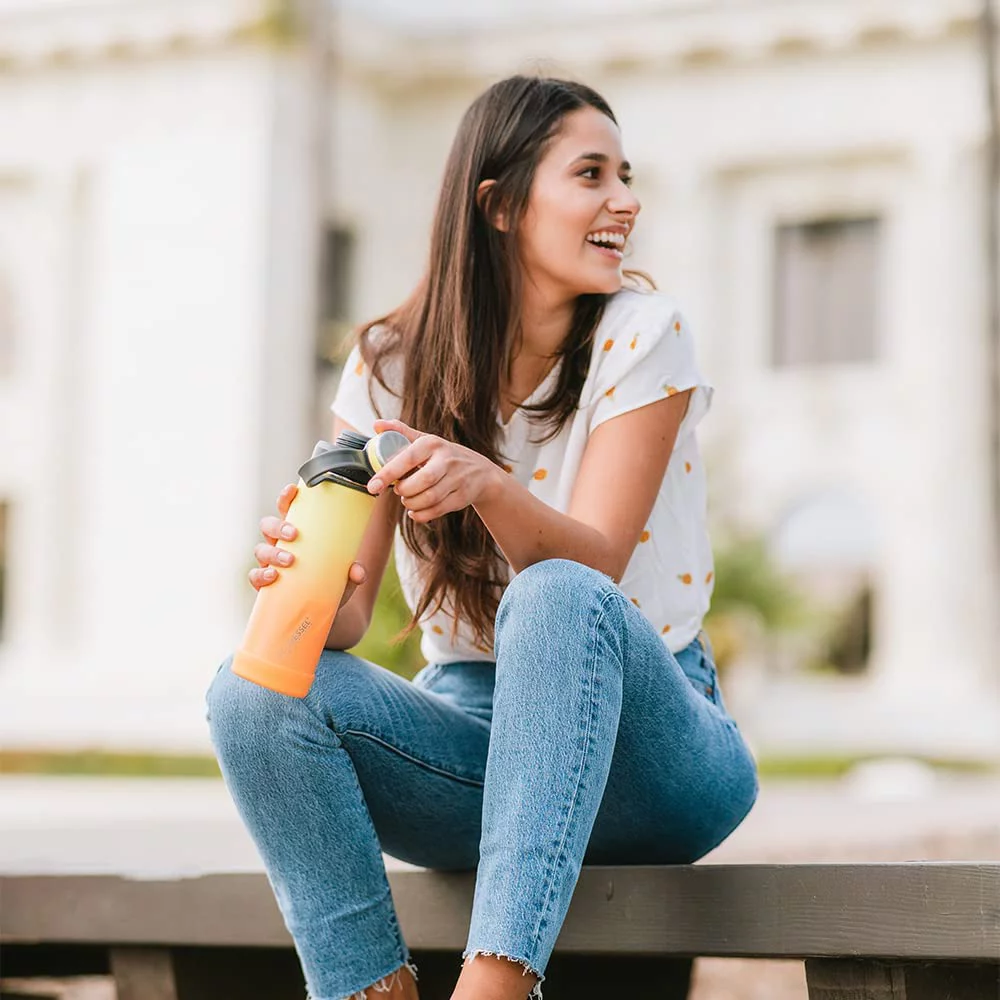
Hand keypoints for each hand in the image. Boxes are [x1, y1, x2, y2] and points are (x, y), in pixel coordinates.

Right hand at [251, 483, 366, 606]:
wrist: (321, 614)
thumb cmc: (330, 585)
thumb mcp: (346, 579)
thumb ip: (353, 574)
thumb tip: (357, 571)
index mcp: (298, 535)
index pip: (288, 510)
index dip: (286, 498)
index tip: (292, 490)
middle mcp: (280, 545)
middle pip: (268, 526)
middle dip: (278, 526)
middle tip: (294, 534)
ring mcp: (270, 564)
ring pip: (260, 549)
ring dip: (272, 552)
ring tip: (289, 560)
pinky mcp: (264, 584)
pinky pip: (254, 576)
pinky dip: (261, 575)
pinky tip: (272, 577)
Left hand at [368, 419, 500, 522]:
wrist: (481, 473)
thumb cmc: (444, 456)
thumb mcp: (426, 441)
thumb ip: (401, 432)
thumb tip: (376, 425)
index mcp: (432, 444)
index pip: (407, 458)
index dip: (388, 473)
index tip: (373, 486)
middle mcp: (447, 460)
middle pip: (421, 481)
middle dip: (404, 491)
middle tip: (399, 490)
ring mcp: (457, 479)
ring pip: (429, 498)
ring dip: (411, 503)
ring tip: (407, 499)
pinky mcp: (462, 497)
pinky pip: (437, 510)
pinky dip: (421, 514)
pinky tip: (415, 511)